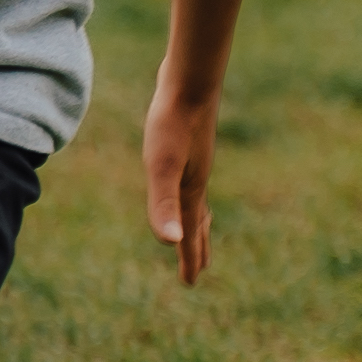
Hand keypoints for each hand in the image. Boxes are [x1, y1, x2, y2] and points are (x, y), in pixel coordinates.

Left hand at [143, 63, 218, 285]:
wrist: (190, 78)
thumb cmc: (172, 122)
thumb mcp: (161, 166)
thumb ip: (164, 204)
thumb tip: (170, 243)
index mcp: (191, 190)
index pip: (190, 234)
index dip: (188, 259)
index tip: (190, 283)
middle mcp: (197, 177)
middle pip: (199, 221)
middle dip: (198, 245)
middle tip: (200, 266)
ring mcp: (196, 159)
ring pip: (197, 196)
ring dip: (198, 217)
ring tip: (199, 224)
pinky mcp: (189, 141)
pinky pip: (192, 174)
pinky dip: (190, 187)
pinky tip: (184, 175)